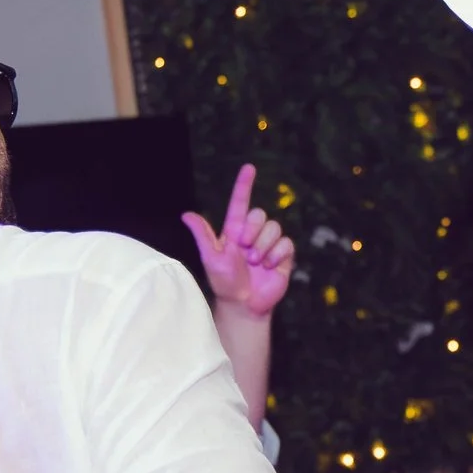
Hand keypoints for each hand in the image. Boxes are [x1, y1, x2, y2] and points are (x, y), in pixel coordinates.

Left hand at [185, 163, 293, 319]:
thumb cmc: (224, 282)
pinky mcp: (283, 256)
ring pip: (275, 227)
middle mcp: (253, 234)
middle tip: (245, 250)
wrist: (244, 304)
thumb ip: (203, 236)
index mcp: (235, 230)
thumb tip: (186, 214)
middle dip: (253, 230)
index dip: (244, 185)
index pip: (240, 203)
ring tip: (256, 262)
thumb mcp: (211, 258)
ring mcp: (269, 244)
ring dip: (264, 246)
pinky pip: (286, 243)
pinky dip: (277, 255)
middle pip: (260, 214)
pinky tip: (269, 266)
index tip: (249, 168)